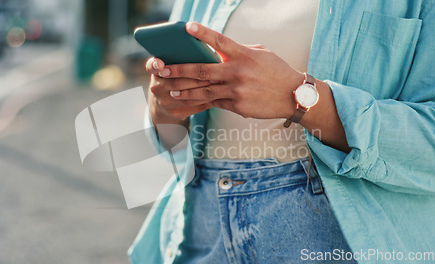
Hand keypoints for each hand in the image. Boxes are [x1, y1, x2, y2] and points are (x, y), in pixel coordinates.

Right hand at [145, 57, 213, 124]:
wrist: (162, 105)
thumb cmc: (171, 79)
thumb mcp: (168, 69)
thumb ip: (177, 59)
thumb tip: (199, 47)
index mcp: (155, 73)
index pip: (151, 66)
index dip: (155, 65)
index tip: (160, 64)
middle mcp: (156, 88)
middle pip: (177, 82)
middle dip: (196, 78)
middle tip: (213, 72)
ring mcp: (165, 102)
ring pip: (187, 96)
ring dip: (204, 89)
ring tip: (217, 82)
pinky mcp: (175, 113)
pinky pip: (194, 106)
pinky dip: (206, 100)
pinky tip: (216, 95)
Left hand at [159, 22, 304, 119]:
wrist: (293, 96)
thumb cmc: (276, 71)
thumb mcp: (260, 53)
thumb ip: (238, 51)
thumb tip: (217, 51)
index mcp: (244, 54)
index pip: (220, 40)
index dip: (202, 33)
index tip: (186, 27)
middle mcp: (238, 72)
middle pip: (202, 70)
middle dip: (179, 70)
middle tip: (162, 69)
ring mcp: (237, 91)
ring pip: (203, 91)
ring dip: (184, 90)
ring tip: (170, 89)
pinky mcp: (237, 106)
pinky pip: (214, 103)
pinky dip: (199, 101)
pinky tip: (187, 100)